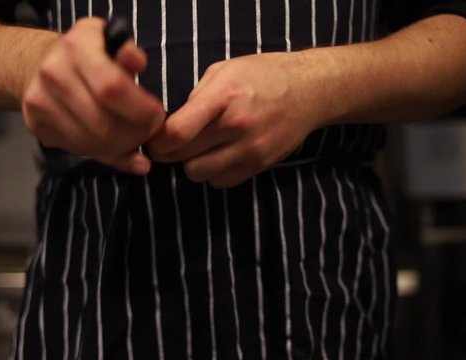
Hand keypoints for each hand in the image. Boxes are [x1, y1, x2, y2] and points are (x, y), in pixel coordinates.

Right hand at [22, 17, 165, 174]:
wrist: (42, 63)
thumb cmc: (89, 54)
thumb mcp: (111, 43)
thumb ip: (128, 54)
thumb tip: (138, 60)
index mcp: (77, 47)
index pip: (112, 88)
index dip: (141, 110)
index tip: (156, 116)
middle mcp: (53, 73)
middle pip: (103, 123)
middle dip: (136, 135)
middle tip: (148, 131)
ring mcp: (40, 101)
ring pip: (92, 143)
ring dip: (122, 147)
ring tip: (134, 138)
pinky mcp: (36, 124)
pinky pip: (79, 150)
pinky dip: (104, 153)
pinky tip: (114, 143)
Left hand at [149, 52, 330, 187]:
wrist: (310, 91)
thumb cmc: (262, 76)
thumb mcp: (224, 71)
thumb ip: (195, 97)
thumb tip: (170, 124)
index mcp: (224, 96)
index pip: (178, 132)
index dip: (158, 140)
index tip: (154, 137)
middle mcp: (237, 125)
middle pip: (182, 157)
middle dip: (168, 153)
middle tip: (171, 144)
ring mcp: (251, 149)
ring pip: (198, 174)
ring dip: (190, 164)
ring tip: (198, 149)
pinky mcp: (260, 165)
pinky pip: (221, 182)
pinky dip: (213, 173)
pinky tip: (218, 156)